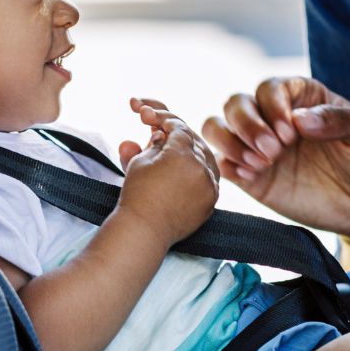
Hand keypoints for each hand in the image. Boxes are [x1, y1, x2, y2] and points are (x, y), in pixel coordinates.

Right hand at [114, 97, 218, 243]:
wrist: (143, 231)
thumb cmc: (137, 196)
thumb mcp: (141, 161)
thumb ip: (154, 143)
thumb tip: (161, 136)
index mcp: (182, 154)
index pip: (178, 128)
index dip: (164, 120)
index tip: (153, 119)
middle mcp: (201, 168)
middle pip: (194, 141)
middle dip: (177, 135)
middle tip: (161, 133)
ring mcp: (210, 186)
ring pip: (205, 158)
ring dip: (190, 151)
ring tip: (171, 151)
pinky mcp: (211, 201)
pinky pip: (209, 178)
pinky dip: (198, 171)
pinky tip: (183, 170)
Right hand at [201, 76, 349, 242]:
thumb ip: (340, 119)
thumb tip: (300, 119)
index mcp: (303, 98)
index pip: (270, 86)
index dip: (273, 105)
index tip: (291, 132)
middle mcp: (275, 118)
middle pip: (236, 103)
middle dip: (248, 124)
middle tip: (274, 151)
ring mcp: (261, 148)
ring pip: (219, 127)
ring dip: (230, 140)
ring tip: (259, 162)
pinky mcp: (252, 178)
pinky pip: (222, 163)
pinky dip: (226, 164)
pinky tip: (251, 176)